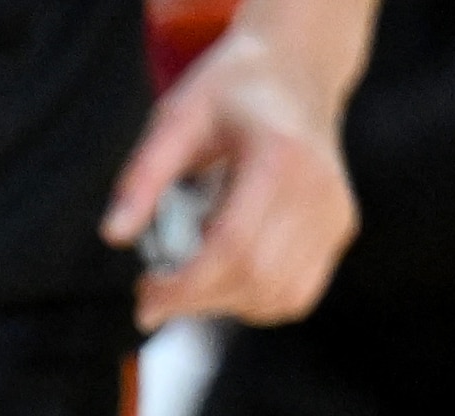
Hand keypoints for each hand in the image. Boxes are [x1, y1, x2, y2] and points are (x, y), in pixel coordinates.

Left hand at [104, 26, 361, 326]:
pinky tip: (224, 276)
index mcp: (280, 156)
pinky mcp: (340, 228)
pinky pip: (296, 291)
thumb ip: (143, 175)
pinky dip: (254, 299)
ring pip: (279, 295)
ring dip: (223, 305)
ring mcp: (335, 211)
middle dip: (196, 301)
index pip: (233, 246)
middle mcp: (319, 188)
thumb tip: (114, 235)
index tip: (144, 297)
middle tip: (154, 294)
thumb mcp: (176, 116)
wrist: (295, 71)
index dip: (184, 286)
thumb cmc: (229, 94)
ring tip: (188, 278)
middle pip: (256, 277)